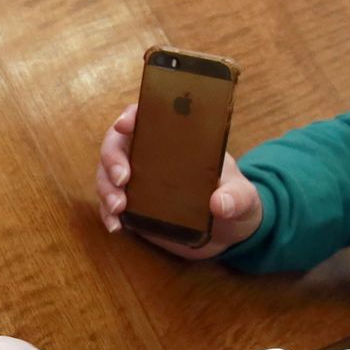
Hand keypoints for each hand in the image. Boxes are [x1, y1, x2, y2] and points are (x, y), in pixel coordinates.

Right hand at [96, 102, 262, 257]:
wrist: (228, 232)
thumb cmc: (235, 200)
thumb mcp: (243, 196)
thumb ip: (236, 197)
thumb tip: (219, 204)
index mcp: (176, 140)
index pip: (147, 116)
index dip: (131, 116)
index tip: (125, 125)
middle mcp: (151, 155)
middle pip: (117, 144)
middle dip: (112, 158)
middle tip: (122, 179)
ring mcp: (139, 181)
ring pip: (108, 174)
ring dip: (106, 188)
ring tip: (118, 207)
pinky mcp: (134, 206)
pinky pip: (110, 205)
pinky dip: (107, 214)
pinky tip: (116, 226)